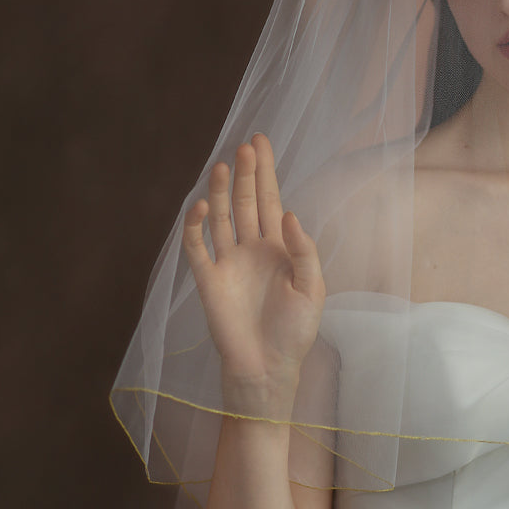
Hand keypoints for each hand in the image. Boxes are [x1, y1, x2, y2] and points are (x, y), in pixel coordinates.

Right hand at [181, 134, 324, 409]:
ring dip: (220, 192)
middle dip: (246, 173)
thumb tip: (288, 213)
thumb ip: (303, 250)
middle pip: (245, 201)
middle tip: (247, 145)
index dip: (265, 172)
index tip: (261, 142)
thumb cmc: (296, 331)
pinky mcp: (208, 280)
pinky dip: (195, 226)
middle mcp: (251, 248)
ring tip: (223, 165)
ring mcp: (228, 262)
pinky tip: (200, 205)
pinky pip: (197, 247)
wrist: (269, 366)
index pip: (270, 200)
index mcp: (279, 248)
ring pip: (221, 217)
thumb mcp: (312, 289)